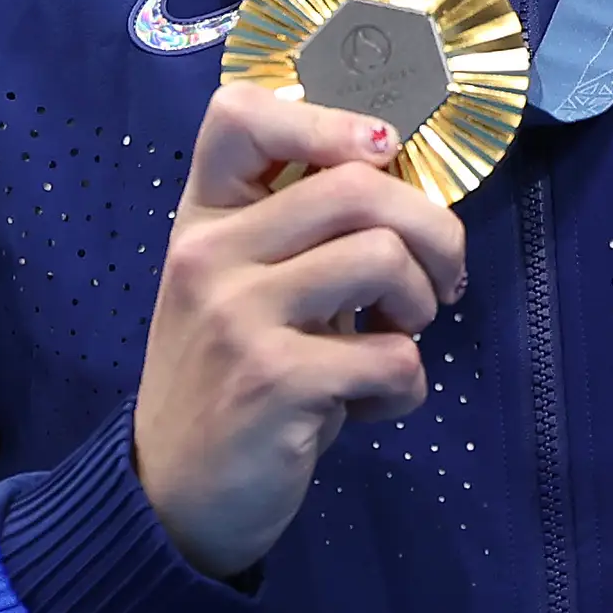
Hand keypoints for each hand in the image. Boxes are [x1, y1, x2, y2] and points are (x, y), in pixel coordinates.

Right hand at [134, 86, 467, 579]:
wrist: (173, 499)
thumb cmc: (227, 382)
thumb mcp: (240, 290)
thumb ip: (298, 233)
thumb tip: (401, 180)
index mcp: (202, 219)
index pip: (239, 113)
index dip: (330, 121)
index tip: (378, 161)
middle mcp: (209, 254)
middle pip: (358, 183)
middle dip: (433, 230)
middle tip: (439, 282)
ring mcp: (237, 315)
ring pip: (384, 256)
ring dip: (423, 304)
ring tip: (398, 338)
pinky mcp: (273, 380)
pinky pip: (392, 356)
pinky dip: (404, 387)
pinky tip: (366, 407)